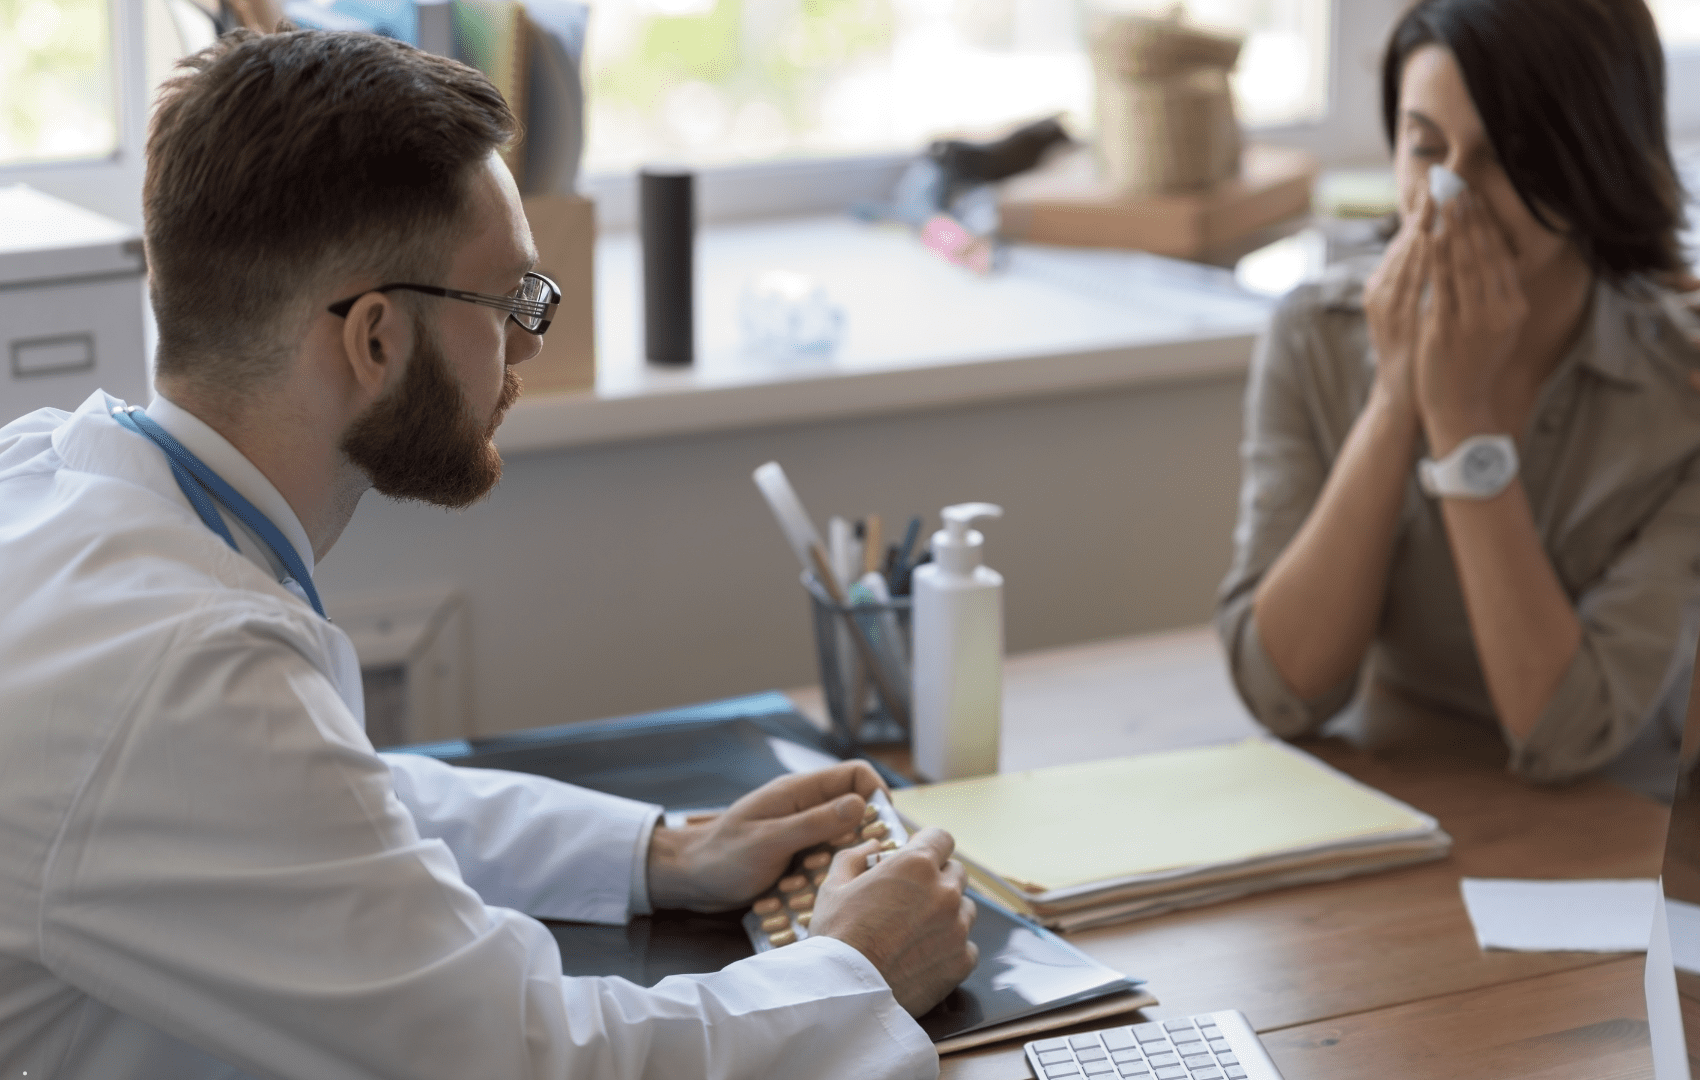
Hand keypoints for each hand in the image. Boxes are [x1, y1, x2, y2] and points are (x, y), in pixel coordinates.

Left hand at [645, 760, 883, 911]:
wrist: (689, 879)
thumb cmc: (722, 857)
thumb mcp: (769, 841)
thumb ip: (813, 823)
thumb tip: (860, 805)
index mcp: (799, 792)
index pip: (855, 775)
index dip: (875, 795)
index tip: (881, 829)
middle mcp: (805, 807)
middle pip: (855, 809)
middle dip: (864, 836)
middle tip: (863, 866)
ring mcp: (801, 831)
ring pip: (844, 839)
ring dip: (844, 860)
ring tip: (833, 882)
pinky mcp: (797, 855)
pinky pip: (826, 860)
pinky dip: (828, 874)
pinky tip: (817, 894)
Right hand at [809, 827, 978, 1016]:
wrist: (845, 994)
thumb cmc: (836, 937)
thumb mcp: (834, 887)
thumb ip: (854, 857)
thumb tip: (873, 846)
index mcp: (915, 865)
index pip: (941, 838)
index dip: (928, 846)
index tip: (916, 858)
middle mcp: (944, 891)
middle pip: (955, 872)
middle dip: (937, 879)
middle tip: (911, 898)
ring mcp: (958, 927)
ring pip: (965, 909)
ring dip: (947, 913)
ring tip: (916, 931)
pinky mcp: (962, 961)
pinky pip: (967, 946)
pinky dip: (950, 948)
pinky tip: (923, 956)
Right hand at [1362, 191, 1434, 416]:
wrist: (1403, 395)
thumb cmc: (1413, 354)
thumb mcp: (1415, 313)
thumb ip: (1420, 284)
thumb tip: (1436, 251)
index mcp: (1383, 288)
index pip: (1404, 241)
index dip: (1417, 212)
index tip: (1431, 184)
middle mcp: (1379, 292)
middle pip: (1403, 242)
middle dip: (1421, 210)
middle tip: (1436, 178)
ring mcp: (1385, 304)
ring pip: (1405, 256)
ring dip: (1422, 225)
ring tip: (1437, 197)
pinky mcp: (1393, 317)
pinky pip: (1411, 280)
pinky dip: (1422, 256)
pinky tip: (1433, 236)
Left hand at [1416, 191, 1528, 448]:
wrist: (1459, 408)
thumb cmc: (1472, 365)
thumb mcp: (1494, 328)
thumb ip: (1493, 294)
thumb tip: (1487, 256)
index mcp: (1512, 307)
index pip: (1499, 254)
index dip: (1486, 222)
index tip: (1473, 194)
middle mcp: (1498, 310)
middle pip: (1483, 251)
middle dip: (1469, 214)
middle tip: (1455, 182)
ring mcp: (1473, 319)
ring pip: (1463, 262)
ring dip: (1452, 226)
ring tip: (1442, 197)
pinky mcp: (1447, 329)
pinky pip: (1440, 284)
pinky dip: (1435, 256)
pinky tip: (1427, 234)